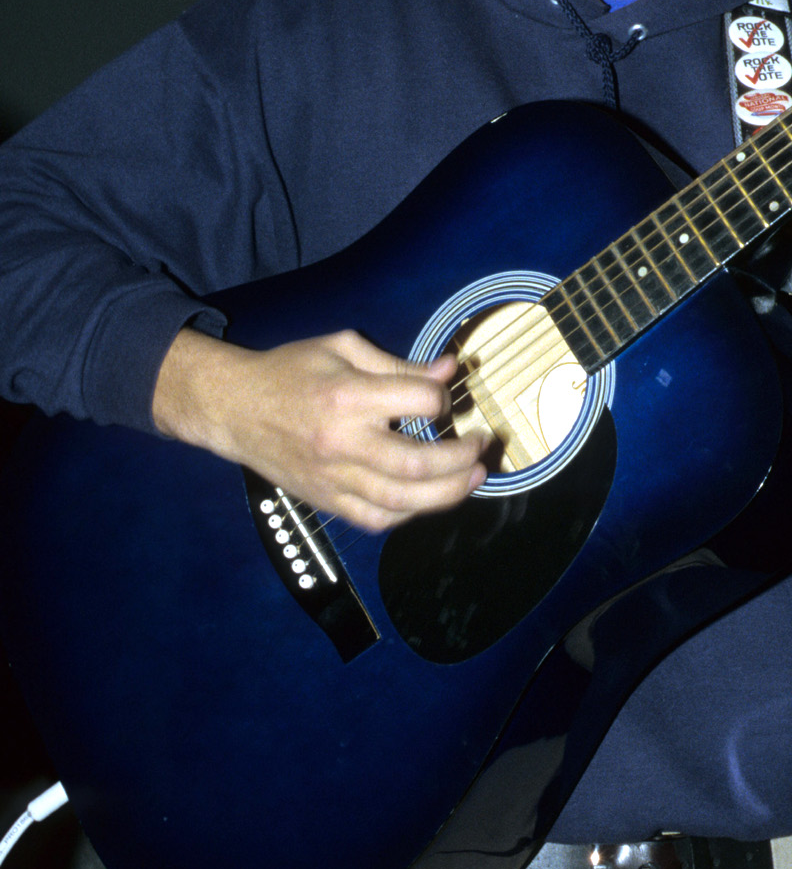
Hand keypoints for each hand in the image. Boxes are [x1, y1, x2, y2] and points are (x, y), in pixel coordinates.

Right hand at [153, 327, 487, 531]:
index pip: (418, 403)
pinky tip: (427, 498)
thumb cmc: (289, 371)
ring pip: (401, 501)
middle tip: (480, 445)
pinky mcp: (326, 500)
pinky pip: (376, 520)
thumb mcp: (341, 348)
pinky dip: (409, 514)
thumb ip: (397, 364)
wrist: (233, 408)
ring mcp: (333, 478)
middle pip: (417, 465)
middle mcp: (342, 443)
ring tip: (472, 478)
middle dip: (461, 458)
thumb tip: (447, 371)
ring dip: (447, 493)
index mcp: (348, 397)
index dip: (442, 399)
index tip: (443, 396)